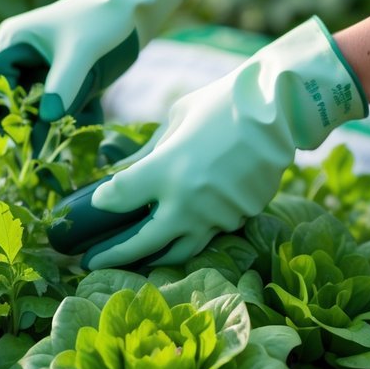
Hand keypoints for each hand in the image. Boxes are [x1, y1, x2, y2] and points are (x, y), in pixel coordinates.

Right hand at [0, 0, 187, 130]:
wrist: (128, 10)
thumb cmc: (102, 18)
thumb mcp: (82, 51)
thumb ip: (63, 84)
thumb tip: (46, 120)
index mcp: (11, 44)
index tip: (3, 144)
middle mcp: (16, 61)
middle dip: (15, 130)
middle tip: (36, 153)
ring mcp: (35, 75)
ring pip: (26, 115)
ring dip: (43, 131)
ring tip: (67, 139)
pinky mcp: (55, 87)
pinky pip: (51, 114)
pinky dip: (66, 123)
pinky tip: (92, 114)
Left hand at [48, 17, 367, 268]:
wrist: (278, 110)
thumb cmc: (220, 105)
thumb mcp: (175, 120)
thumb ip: (147, 152)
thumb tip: (122, 171)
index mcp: (166, 171)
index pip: (118, 199)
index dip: (102, 203)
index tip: (98, 202)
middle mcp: (188, 201)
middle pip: (142, 243)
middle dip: (114, 256)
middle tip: (90, 262)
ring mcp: (216, 215)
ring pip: (179, 252)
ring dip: (153, 260)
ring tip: (133, 263)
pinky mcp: (240, 218)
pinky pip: (209, 235)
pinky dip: (191, 237)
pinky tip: (178, 234)